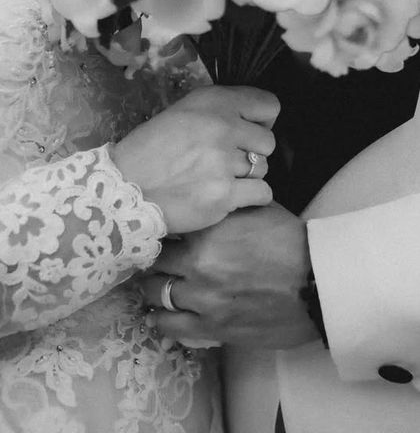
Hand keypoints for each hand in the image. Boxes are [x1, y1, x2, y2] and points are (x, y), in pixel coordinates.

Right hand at [113, 86, 278, 232]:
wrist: (124, 189)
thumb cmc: (150, 151)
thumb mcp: (181, 114)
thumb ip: (218, 112)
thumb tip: (252, 122)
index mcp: (213, 102)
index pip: (269, 105)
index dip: (262, 121)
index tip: (247, 133)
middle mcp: (223, 127)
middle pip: (268, 142)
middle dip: (252, 153)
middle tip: (228, 162)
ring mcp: (224, 162)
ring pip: (264, 169)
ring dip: (247, 177)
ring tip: (219, 180)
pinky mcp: (224, 195)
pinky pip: (263, 193)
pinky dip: (250, 198)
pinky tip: (229, 197)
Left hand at [142, 202, 317, 347]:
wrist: (318, 282)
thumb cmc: (291, 241)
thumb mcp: (256, 210)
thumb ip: (225, 208)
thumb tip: (204, 204)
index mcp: (207, 231)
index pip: (166, 229)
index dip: (162, 231)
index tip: (162, 235)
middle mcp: (197, 264)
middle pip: (155, 263)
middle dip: (154, 261)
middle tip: (158, 262)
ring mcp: (203, 298)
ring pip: (157, 295)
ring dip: (154, 291)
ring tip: (155, 289)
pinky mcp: (214, 327)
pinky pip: (173, 327)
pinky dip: (163, 321)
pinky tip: (160, 317)